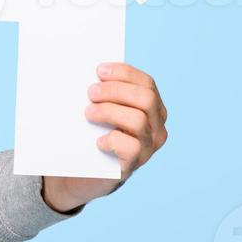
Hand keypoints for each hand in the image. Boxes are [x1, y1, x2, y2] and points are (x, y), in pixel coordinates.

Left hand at [42, 62, 167, 213]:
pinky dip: (112, 140)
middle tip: (91, 92)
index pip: (147, 83)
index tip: (99, 70)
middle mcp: (157, 126)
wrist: (84, 171)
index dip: (124, 73)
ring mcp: (148, 147)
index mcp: (153, 108)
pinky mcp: (134, 165)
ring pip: (139, 120)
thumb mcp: (102, 108)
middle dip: (117, 91)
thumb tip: (88, 74)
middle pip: (147, 99)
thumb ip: (103, 93)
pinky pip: (131, 147)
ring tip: (89, 113)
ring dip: (110, 112)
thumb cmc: (93, 133)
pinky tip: (97, 141)